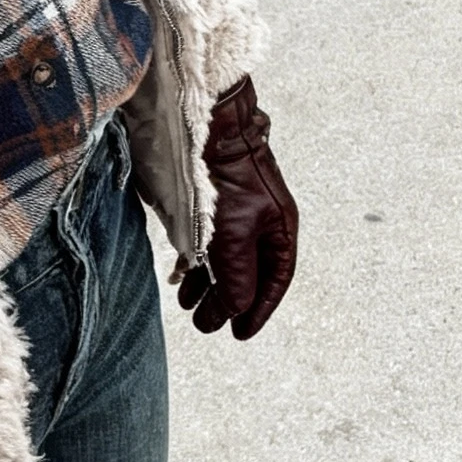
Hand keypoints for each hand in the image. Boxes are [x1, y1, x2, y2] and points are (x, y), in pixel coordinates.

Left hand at [178, 75, 297, 340]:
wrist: (203, 128)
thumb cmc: (226, 178)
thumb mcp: (233, 237)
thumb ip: (236, 277)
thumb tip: (232, 310)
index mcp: (280, 228)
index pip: (276, 279)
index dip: (259, 310)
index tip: (239, 334)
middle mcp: (262, 221)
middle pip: (249, 272)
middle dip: (228, 301)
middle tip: (208, 324)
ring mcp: (236, 212)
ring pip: (225, 258)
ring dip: (208, 284)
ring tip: (188, 304)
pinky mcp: (210, 204)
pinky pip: (207, 243)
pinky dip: (195, 263)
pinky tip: (180, 277)